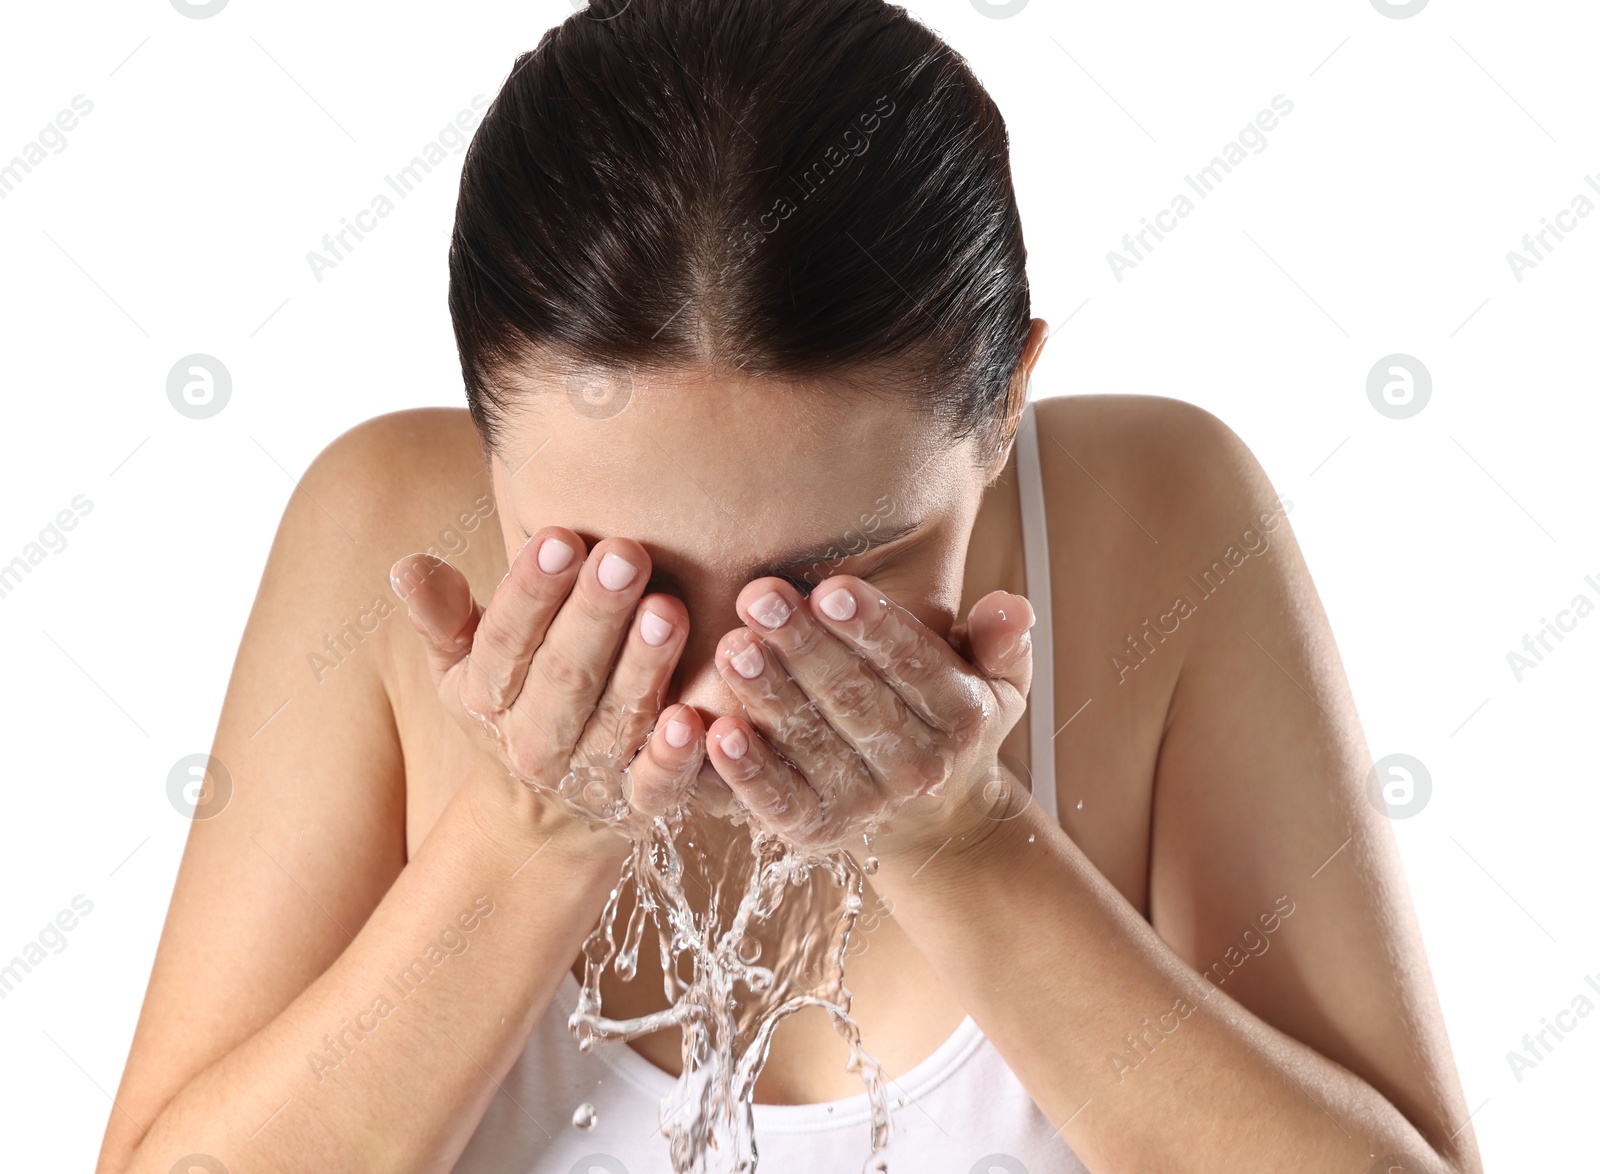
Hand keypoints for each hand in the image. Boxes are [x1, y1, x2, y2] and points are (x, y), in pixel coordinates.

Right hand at [388, 530, 705, 835]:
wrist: (542, 819)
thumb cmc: (513, 703)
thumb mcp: (465, 665)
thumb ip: (443, 616)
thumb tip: (406, 565)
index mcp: (489, 699)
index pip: (506, 641)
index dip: (532, 591)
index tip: (559, 537)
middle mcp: (537, 742)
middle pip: (566, 674)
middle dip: (596, 613)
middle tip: (625, 554)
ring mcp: (589, 779)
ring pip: (616, 719)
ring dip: (643, 667)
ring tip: (667, 609)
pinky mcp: (640, 808)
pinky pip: (656, 786)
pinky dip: (673, 758)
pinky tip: (691, 719)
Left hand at [704, 575, 1034, 860]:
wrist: (936, 819)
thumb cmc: (952, 719)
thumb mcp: (995, 681)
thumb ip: (999, 641)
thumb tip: (1012, 606)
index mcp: (959, 715)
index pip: (913, 663)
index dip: (872, 627)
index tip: (830, 588)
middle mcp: (916, 765)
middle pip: (854, 698)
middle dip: (803, 645)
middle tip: (758, 596)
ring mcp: (865, 803)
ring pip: (811, 742)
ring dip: (768, 695)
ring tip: (732, 646)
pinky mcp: (817, 832)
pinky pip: (779, 801)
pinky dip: (748, 772)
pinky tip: (717, 733)